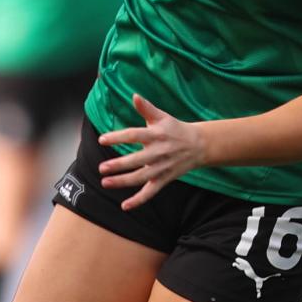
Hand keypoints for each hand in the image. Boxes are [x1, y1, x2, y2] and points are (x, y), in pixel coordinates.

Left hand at [97, 94, 210, 209]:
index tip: (102, 139)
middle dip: (119, 165)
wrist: (200, 145)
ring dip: (123, 181)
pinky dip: (139, 200)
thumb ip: (147, 108)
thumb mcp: (163, 117)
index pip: (134, 135)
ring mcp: (162, 167)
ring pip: (141, 177)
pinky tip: (125, 206)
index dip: (118, 137)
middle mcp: (159, 152)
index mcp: (157, 135)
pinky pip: (151, 192)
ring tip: (105, 182)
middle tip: (102, 168)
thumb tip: (134, 95)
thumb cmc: (176, 129)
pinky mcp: (165, 178)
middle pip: (137, 160)